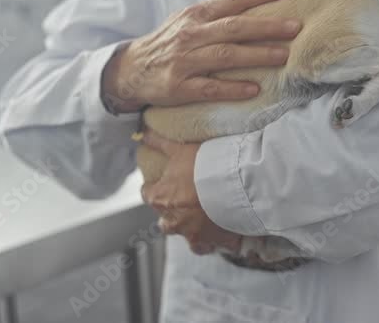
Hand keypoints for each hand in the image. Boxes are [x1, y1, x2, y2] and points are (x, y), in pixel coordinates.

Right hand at [102, 0, 301, 112]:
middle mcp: (191, 34)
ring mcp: (185, 60)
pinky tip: (253, 89)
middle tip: (295, 26)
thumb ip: (222, 0)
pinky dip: (232, 88)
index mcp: (198, 15)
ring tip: (282, 55)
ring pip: (224, 55)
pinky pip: (209, 87)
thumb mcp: (191, 15)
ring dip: (255, 55)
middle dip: (266, 26)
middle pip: (233, 27)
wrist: (131, 69)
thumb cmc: (170, 41)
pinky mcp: (179, 86)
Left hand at [139, 127, 242, 254]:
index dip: (156, 186)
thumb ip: (159, 142)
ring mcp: (193, 234)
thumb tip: (142, 133)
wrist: (236, 181)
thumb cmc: (205, 164)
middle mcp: (173, 221)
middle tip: (188, 199)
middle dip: (173, 213)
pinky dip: (215, 241)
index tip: (166, 180)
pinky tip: (222, 232)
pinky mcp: (214, 241)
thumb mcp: (180, 148)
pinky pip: (213, 245)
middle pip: (165, 220)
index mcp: (160, 198)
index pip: (148, 193)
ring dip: (192, 229)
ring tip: (205, 218)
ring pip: (187, 236)